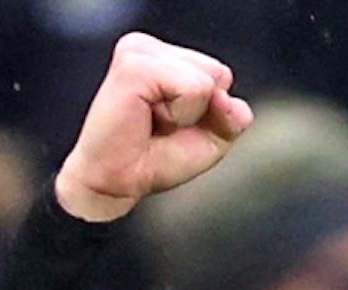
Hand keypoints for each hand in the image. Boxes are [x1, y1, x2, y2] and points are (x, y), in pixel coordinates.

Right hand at [53, 32, 251, 222]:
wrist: (114, 184)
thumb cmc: (151, 160)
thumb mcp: (208, 139)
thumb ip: (232, 117)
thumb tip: (228, 100)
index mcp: (163, 57)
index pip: (219, 74)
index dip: (206, 112)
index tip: (168, 126)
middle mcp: (149, 47)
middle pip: (217, 73)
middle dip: (198, 112)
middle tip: (158, 128)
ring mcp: (140, 51)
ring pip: (206, 80)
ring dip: (186, 115)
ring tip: (151, 124)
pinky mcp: (135, 66)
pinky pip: (193, 88)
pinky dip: (179, 115)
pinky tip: (146, 120)